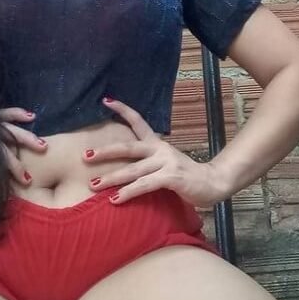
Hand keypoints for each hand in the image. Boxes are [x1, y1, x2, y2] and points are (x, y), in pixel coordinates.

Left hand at [83, 97, 229, 208]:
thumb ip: (147, 162)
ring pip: (132, 170)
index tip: (106, 100)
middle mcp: (160, 149)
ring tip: (93, 185)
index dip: (122, 109)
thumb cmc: (185, 176)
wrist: (212, 183)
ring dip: (111, 178)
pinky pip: (144, 185)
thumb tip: (121, 168)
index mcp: (157, 143)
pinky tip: (115, 199)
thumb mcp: (164, 163)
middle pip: (128, 147)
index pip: (138, 121)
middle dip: (105, 152)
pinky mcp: (171, 177)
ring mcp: (166, 162)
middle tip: (86, 156)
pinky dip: (128, 192)